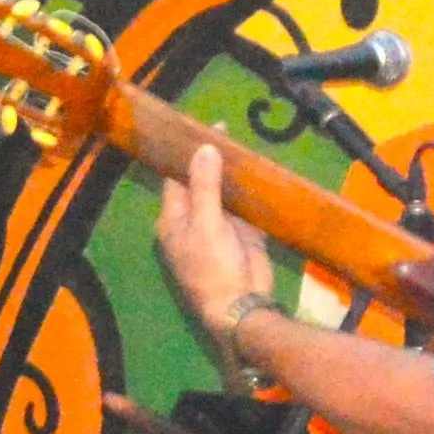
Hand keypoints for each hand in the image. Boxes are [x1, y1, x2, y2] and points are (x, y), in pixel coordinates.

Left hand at [154, 149, 280, 354]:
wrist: (241, 304)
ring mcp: (219, 227)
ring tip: (244, 145)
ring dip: (233, 175)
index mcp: (174, 219)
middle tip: (228, 132)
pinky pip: (244, 208)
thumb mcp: (206, 223)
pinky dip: (250, 192)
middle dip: (213, 161)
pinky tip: (259, 172)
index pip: (177, 178)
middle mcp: (193, 220)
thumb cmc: (212, 266)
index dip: (189, 154)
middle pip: (202, 184)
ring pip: (224, 194)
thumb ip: (205, 186)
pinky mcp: (242, 235)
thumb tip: (204, 148)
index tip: (203, 129)